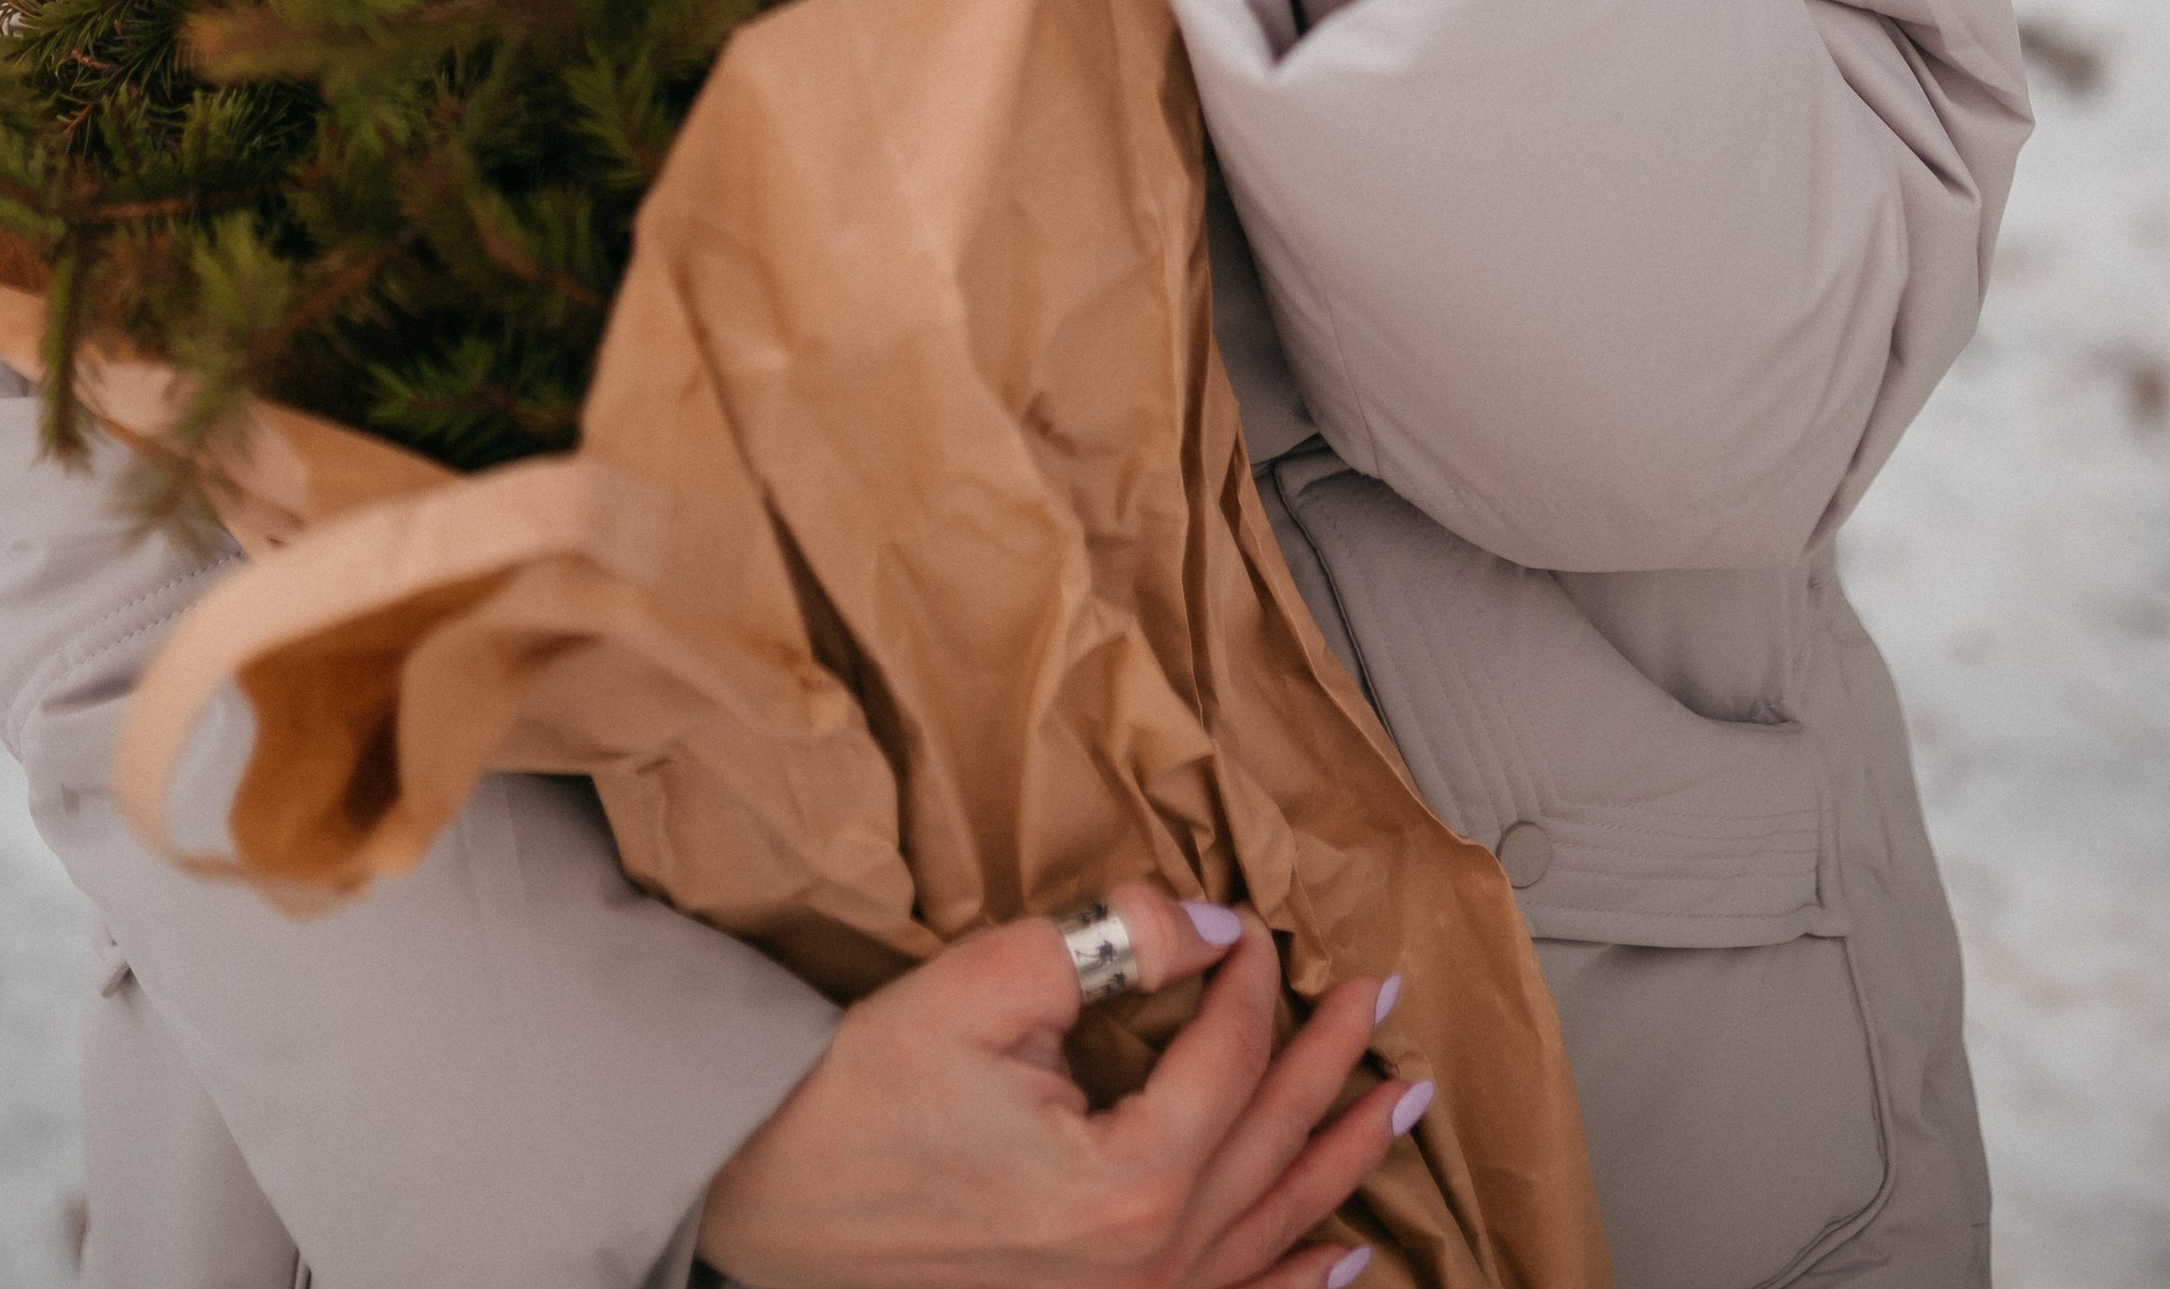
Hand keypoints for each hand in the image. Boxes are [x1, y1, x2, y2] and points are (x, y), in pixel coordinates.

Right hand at [700, 885, 1417, 1288]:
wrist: (772, 1214)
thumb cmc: (865, 1100)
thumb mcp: (985, 986)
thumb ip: (1112, 944)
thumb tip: (1208, 924)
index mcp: (1131, 1182)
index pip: (1228, 1057)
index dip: (1248, 981)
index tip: (1256, 927)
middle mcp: (1152, 1265)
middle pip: (1270, 1141)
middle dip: (1332, 1059)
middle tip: (1384, 996)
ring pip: (1274, 1228)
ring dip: (1343, 1158)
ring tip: (1404, 1102)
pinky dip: (1300, 1280)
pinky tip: (1345, 1255)